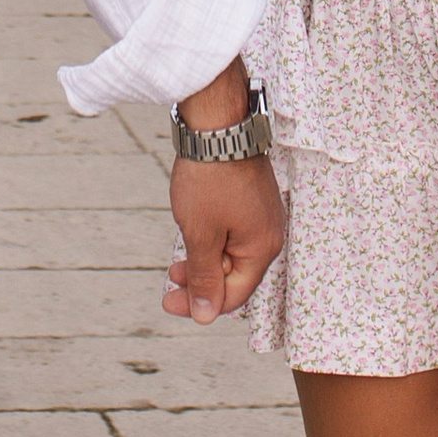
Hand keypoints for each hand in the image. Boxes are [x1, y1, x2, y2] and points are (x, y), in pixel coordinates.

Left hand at [163, 153, 284, 324]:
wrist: (217, 121)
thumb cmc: (210, 177)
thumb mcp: (201, 234)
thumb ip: (205, 277)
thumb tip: (207, 315)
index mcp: (262, 248)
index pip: (234, 295)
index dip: (200, 304)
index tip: (168, 301)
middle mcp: (269, 233)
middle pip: (235, 275)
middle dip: (200, 281)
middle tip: (168, 282)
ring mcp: (262, 214)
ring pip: (232, 252)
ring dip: (203, 260)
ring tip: (175, 260)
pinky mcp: (252, 197)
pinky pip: (233, 231)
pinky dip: (211, 239)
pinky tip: (192, 231)